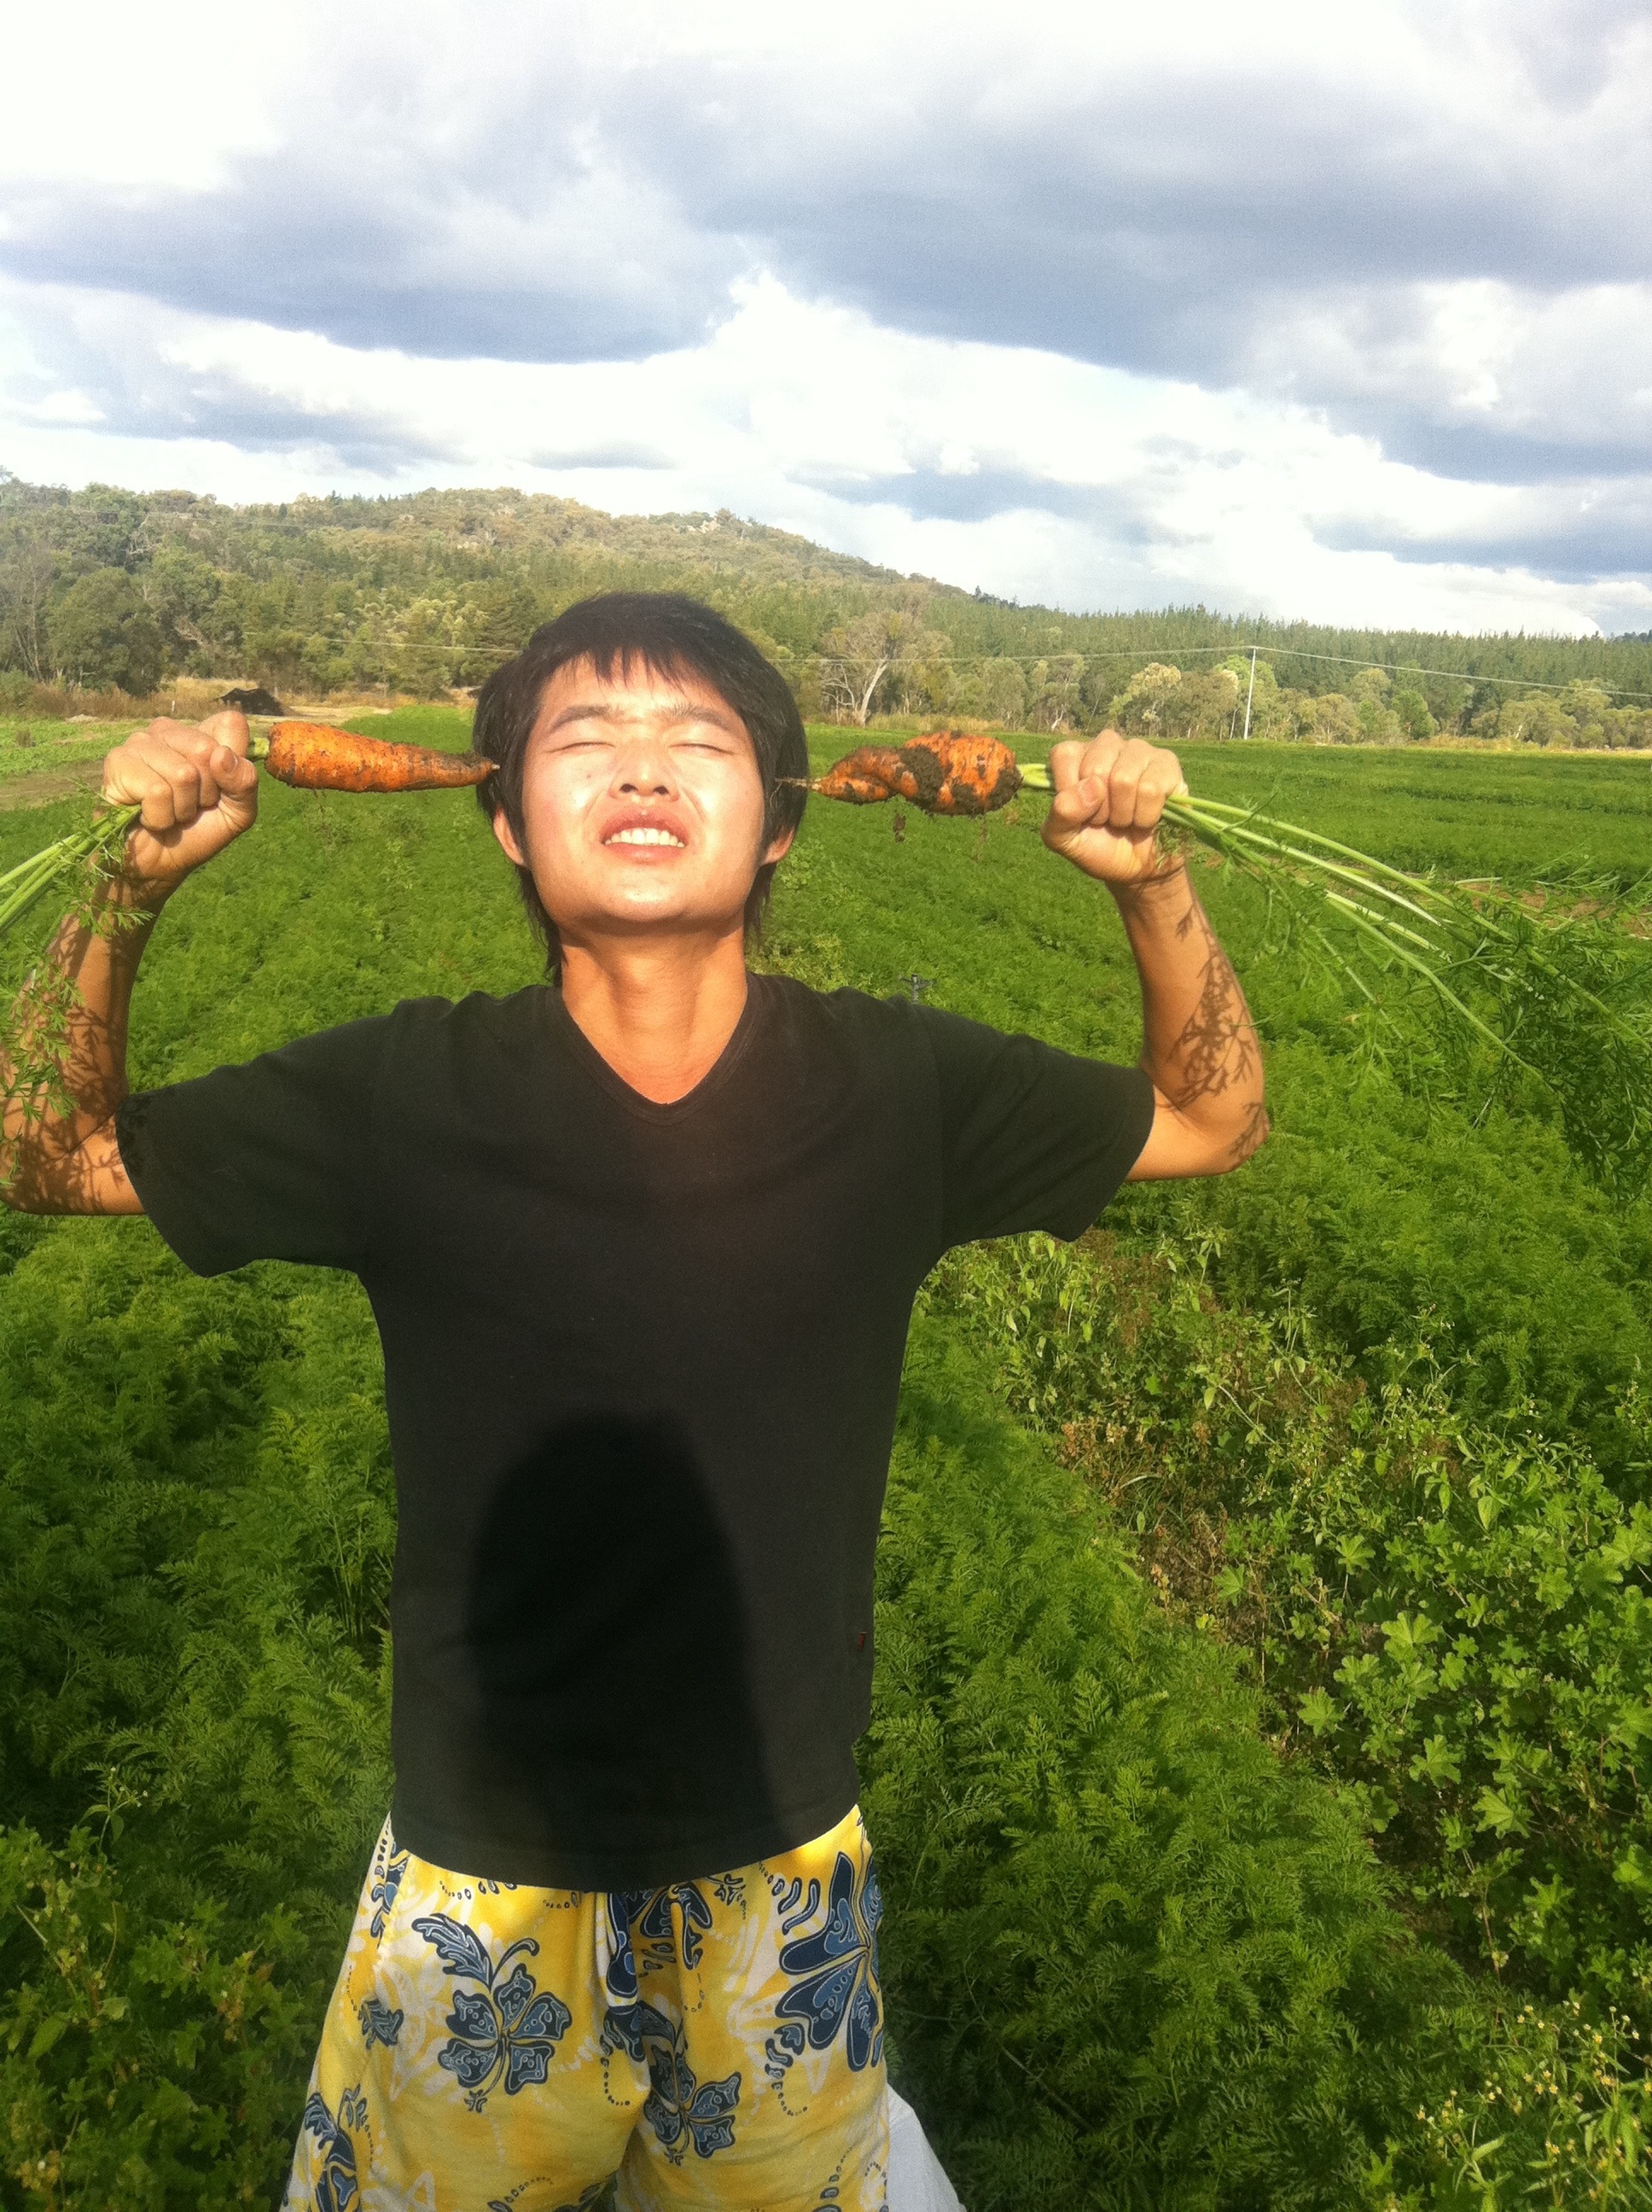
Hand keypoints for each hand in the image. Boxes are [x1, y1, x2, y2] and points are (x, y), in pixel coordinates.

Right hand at [99, 711, 259, 903]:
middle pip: (206, 749)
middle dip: (205, 792)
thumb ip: (245, 783)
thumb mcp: (238, 812)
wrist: (159, 864)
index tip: (219, 790)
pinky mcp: (117, 762)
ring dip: (181, 807)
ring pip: (182, 773)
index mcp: (200, 733)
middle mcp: (168, 731)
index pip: (230, 724)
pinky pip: (156, 791)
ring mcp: (139, 743)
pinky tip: (148, 817)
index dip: (232, 766)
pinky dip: (160, 816)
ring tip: (169, 812)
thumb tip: (221, 756)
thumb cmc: (198, 832)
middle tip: (190, 806)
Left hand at [1040, 730, 1187, 886]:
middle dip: (1100, 808)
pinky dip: (1147, 815)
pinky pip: (1152, 789)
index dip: (1070, 792)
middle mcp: (1108, 745)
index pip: (1064, 754)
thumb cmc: (1099, 847)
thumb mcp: (1064, 839)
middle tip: (1107, 818)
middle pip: (1095, 768)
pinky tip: (1148, 817)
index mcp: (1077, 756)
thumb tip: (1091, 787)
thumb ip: (1061, 814)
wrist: (1139, 869)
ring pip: (1124, 779)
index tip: (1080, 811)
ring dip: (1124, 813)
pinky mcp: (1168, 763)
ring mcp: (1139, 751)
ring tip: (1127, 818)